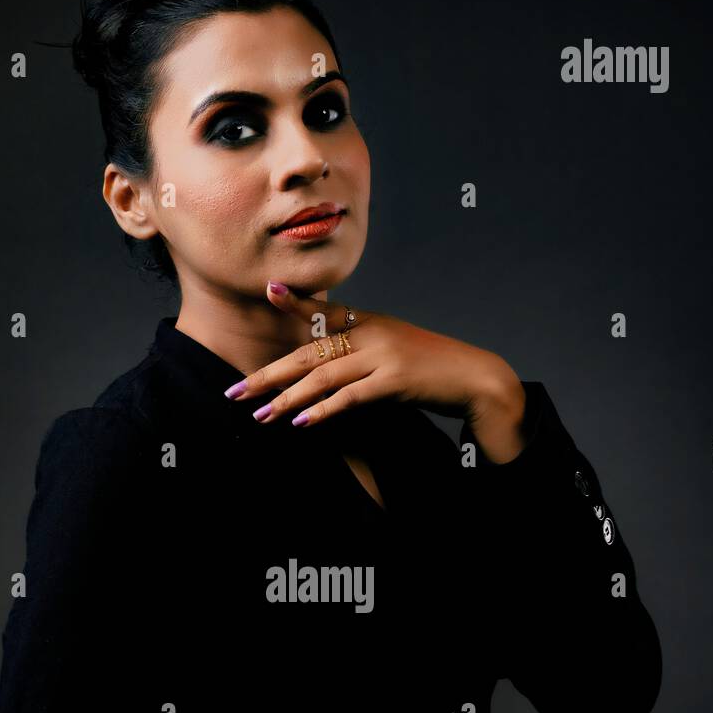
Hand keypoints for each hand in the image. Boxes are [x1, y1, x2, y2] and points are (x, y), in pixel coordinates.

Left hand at [227, 282, 526, 462]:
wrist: (476, 379)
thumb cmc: (432, 372)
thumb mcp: (395, 354)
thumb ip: (362, 357)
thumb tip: (328, 376)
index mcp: (371, 322)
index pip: (326, 313)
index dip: (295, 303)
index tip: (268, 290)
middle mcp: (372, 333)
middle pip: (310, 352)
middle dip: (269, 374)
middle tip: (236, 391)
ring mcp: (383, 355)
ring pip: (323, 376)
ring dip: (287, 398)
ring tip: (259, 415)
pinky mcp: (394, 380)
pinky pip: (349, 396)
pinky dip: (322, 410)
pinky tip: (300, 422)